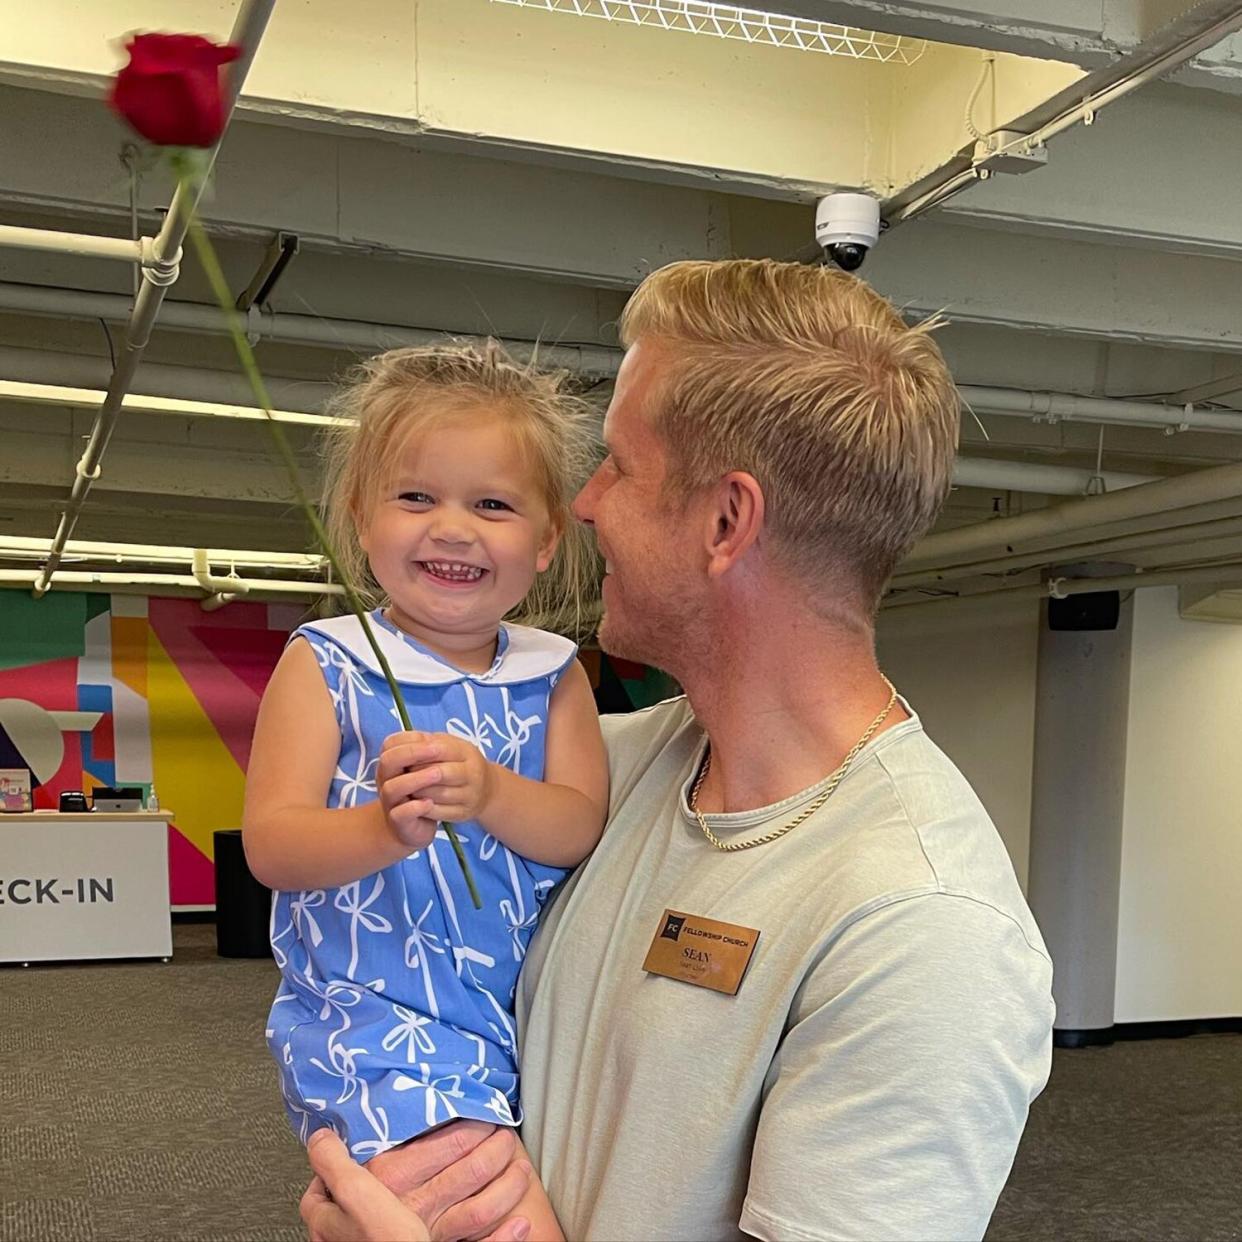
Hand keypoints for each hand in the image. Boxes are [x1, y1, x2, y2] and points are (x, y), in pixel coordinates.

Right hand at [301, 1122, 532, 1241]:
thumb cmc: (345, 1224)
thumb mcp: (338, 1184)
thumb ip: (340, 1157)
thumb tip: (330, 1132)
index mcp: (392, 1177)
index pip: (449, 1142)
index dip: (477, 1126)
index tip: (488, 1115)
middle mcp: (414, 1205)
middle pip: (473, 1170)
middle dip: (500, 1148)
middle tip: (508, 1136)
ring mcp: (429, 1234)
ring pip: (483, 1207)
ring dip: (511, 1186)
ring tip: (522, 1169)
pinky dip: (506, 1238)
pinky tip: (523, 1223)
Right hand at [374, 731, 442, 849]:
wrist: (413, 825)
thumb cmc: (420, 791)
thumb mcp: (422, 769)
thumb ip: (425, 754)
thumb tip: (435, 738)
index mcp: (391, 764)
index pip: (391, 745)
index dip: (411, 741)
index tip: (434, 740)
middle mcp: (385, 781)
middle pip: (388, 761)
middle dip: (412, 753)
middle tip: (437, 751)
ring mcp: (390, 801)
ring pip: (393, 788)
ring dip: (416, 779)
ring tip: (438, 774)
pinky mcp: (398, 821)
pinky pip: (400, 813)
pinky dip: (415, 807)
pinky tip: (430, 803)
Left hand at [379, 731, 494, 828]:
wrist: (487, 789)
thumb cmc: (458, 763)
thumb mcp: (448, 745)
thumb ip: (426, 742)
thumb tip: (401, 744)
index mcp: (467, 752)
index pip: (440, 750)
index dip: (417, 753)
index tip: (403, 757)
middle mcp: (473, 773)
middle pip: (438, 773)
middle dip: (415, 774)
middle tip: (400, 774)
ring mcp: (470, 795)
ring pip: (437, 794)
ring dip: (416, 791)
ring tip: (405, 788)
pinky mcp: (464, 813)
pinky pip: (439, 812)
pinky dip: (422, 808)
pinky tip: (414, 803)